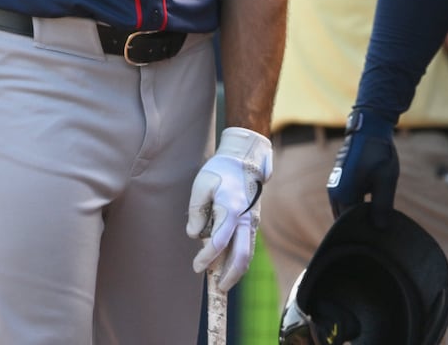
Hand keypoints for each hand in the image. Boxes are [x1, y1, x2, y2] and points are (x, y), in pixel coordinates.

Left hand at [187, 127, 271, 291]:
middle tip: (218, 288)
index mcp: (231, 208)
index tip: (196, 267)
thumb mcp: (201, 184)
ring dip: (236, 271)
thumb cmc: (219, 171)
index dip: (207, 257)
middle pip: (241, 255)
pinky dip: (240, 261)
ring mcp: (251, 222)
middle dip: (229, 276)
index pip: (219, 241)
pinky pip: (248, 247)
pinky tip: (229, 268)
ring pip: (247, 254)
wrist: (244, 160)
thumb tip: (195, 234)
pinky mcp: (252, 223)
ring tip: (222, 284)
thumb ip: (196, 210)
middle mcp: (245, 219)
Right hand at [325, 108, 397, 222]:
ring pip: (343, 210)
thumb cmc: (378, 154)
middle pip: (344, 220)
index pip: (350, 226)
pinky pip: (343, 201)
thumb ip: (382, 207)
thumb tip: (380, 229)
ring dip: (356, 214)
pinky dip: (354, 205)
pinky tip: (370, 204)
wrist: (369, 128)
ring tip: (376, 215)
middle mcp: (334, 192)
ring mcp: (334, 185)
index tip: (379, 232)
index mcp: (343, 195)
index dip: (365, 231)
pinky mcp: (338, 180)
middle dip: (359, 225)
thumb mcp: (385, 181)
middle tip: (379, 225)